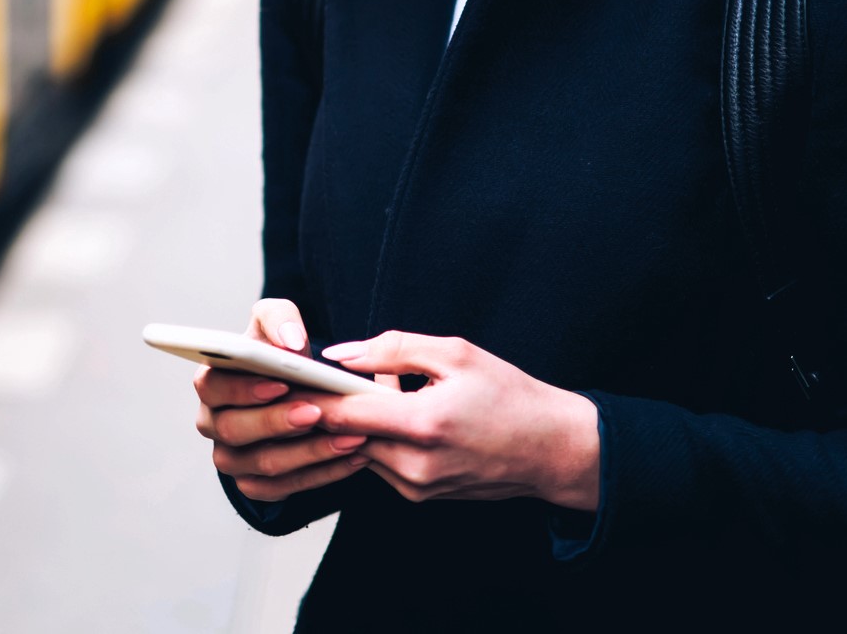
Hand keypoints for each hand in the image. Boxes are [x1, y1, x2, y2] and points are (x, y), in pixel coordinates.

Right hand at [193, 299, 372, 502]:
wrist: (297, 389)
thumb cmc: (279, 355)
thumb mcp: (276, 322)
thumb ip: (280, 318)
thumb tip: (290, 342)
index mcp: (210, 381)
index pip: (211, 386)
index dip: (242, 388)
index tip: (280, 383)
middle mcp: (212, 423)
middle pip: (235, 429)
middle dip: (279, 421)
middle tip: (317, 411)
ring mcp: (232, 459)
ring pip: (265, 463)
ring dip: (311, 451)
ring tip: (350, 436)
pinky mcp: (256, 486)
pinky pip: (288, 488)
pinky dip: (325, 473)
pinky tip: (355, 456)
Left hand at [306, 330, 600, 509]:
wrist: (553, 450)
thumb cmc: (510, 395)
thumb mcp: (455, 354)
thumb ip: (392, 349)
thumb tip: (339, 354)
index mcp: (423, 425)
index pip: (344, 413)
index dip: (313, 392)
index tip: (293, 372)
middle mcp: (414, 465)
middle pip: (345, 433)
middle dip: (337, 403)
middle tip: (330, 373)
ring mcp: (416, 487)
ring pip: (360, 448)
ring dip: (362, 420)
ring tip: (387, 389)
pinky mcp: (419, 497)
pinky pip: (380, 462)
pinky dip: (381, 436)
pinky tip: (405, 415)